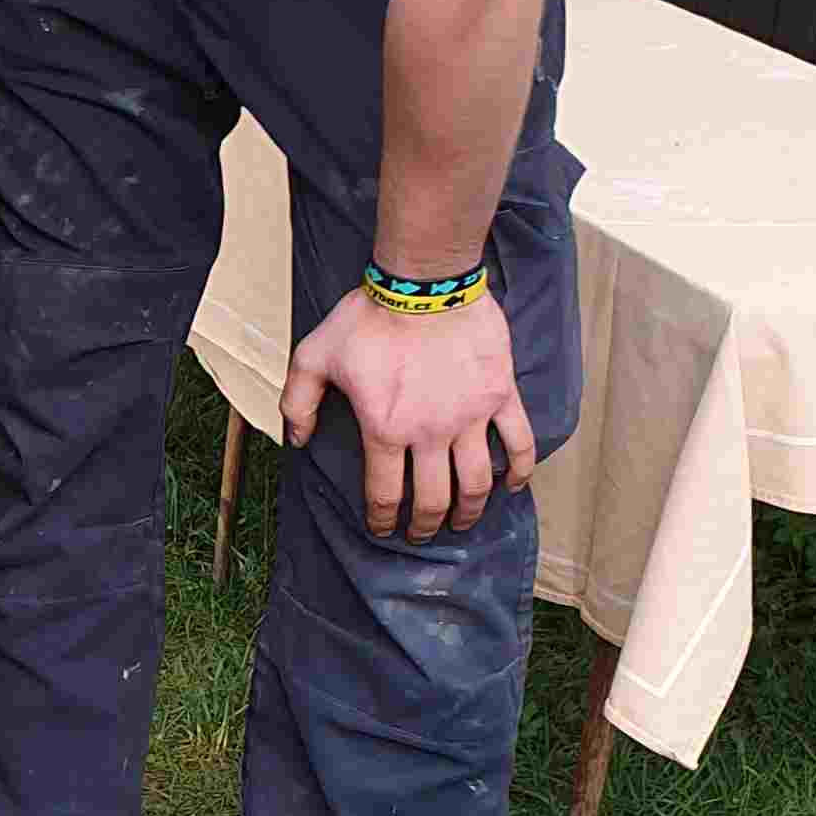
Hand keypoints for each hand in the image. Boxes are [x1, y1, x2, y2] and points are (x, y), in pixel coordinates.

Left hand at [281, 283, 533, 542]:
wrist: (424, 281)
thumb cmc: (367, 317)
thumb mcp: (313, 356)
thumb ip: (297, 402)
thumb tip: (297, 441)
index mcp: (385, 429)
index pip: (385, 494)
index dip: (383, 520)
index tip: (383, 529)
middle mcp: (430, 432)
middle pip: (432, 499)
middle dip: (424, 525)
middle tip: (420, 535)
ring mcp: (470, 417)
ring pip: (475, 482)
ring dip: (469, 511)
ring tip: (462, 523)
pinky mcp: (500, 396)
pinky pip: (518, 442)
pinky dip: (518, 470)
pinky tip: (511, 486)